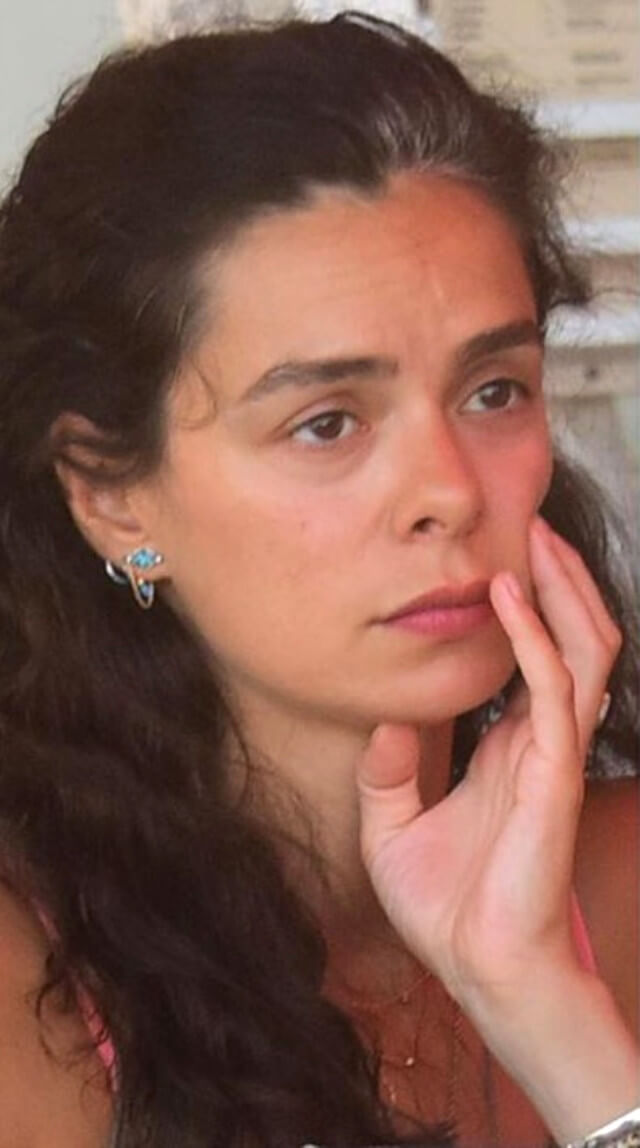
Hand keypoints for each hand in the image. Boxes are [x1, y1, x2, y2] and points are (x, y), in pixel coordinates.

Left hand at [357, 516, 621, 1005]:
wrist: (477, 968)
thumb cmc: (445, 907)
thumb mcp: (392, 828)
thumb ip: (387, 770)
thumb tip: (381, 717)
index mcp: (508, 749)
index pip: (531, 660)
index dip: (523, 609)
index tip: (496, 556)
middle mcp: (537, 741)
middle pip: (570, 639)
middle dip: (557, 579)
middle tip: (531, 522)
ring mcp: (552, 754)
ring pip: (582, 650)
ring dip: (563, 589)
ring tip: (537, 536)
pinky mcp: (553, 773)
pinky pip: (553, 688)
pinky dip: (536, 636)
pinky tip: (509, 596)